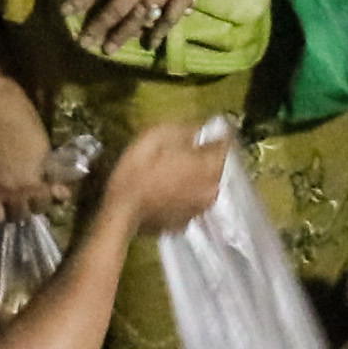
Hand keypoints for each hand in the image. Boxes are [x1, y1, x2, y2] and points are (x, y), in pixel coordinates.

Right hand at [0, 79, 64, 221]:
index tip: (42, 195)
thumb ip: (50, 169)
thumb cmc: (19, 113)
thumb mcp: (42, 141)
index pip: (43, 206)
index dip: (44, 201)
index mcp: (34, 179)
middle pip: (20, 216)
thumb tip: (60, 188)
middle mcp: (12, 189)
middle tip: (21, 199)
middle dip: (23, 209)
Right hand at [87, 111, 239, 246]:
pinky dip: (188, 193)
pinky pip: (194, 200)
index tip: (216, 128)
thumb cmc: (136, 172)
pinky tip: (170, 188)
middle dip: (208, 156)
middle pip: (218, 166)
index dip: (221, 134)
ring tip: (179, 169)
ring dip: (198, 175)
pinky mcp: (188, 221)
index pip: (226, 145)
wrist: (121, 212)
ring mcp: (200, 208)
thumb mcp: (155, 138)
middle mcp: (210, 189)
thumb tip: (200, 127)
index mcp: (206, 166)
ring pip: (207, 185)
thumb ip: (183, 130)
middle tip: (191, 149)